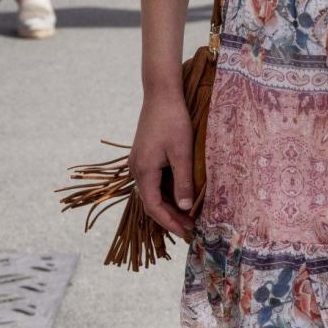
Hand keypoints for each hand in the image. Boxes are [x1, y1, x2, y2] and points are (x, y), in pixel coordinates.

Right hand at [129, 94, 196, 240]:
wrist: (161, 95)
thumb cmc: (173, 121)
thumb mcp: (182, 152)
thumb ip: (183, 181)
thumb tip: (185, 208)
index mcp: (144, 171)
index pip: (154, 207)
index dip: (170, 223)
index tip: (186, 233)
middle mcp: (137, 170)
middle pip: (151, 203)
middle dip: (170, 218)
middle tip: (191, 229)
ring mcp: (139, 163)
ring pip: (152, 193)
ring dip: (169, 206)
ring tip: (188, 217)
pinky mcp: (144, 156)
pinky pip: (153, 182)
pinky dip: (166, 193)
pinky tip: (180, 196)